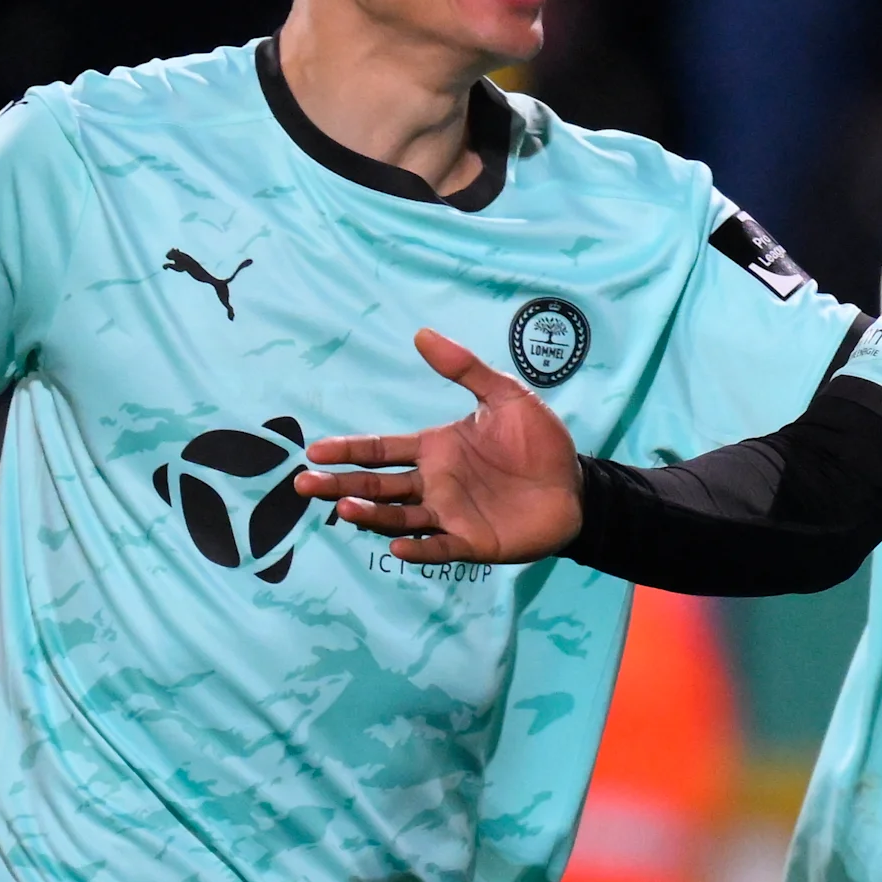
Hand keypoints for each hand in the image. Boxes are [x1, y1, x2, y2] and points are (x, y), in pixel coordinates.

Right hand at [295, 328, 585, 563]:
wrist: (576, 485)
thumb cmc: (540, 443)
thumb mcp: (506, 397)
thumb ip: (465, 369)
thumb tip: (422, 333)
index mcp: (435, 449)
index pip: (381, 450)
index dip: (349, 450)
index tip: (315, 450)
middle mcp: (433, 483)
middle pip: (377, 486)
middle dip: (341, 485)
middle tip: (305, 484)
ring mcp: (450, 514)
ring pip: (399, 517)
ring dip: (371, 515)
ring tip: (344, 509)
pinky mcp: (472, 542)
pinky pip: (439, 547)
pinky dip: (418, 548)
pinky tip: (397, 545)